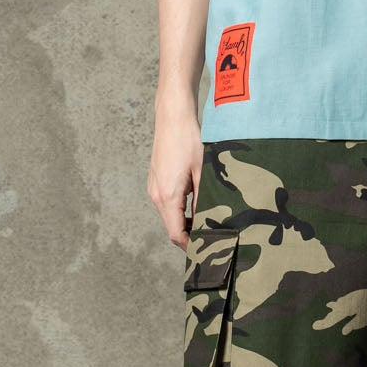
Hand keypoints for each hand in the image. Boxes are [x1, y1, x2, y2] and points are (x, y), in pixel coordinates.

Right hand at [148, 110, 203, 247]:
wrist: (172, 116)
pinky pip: (167, 202)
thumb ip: (205, 200)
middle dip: (190, 235)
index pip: (176, 234)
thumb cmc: (188, 140)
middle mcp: (156, 195)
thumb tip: (210, 221)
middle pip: (172, 227)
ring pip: (170, 215)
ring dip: (186, 221)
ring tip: (208, 220)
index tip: (207, 250)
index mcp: (167, 196)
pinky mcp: (156, 180)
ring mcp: (154, 187)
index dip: (190, 246)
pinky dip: (180, 209)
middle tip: (213, 237)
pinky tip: (197, 203)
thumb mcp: (203, 172)